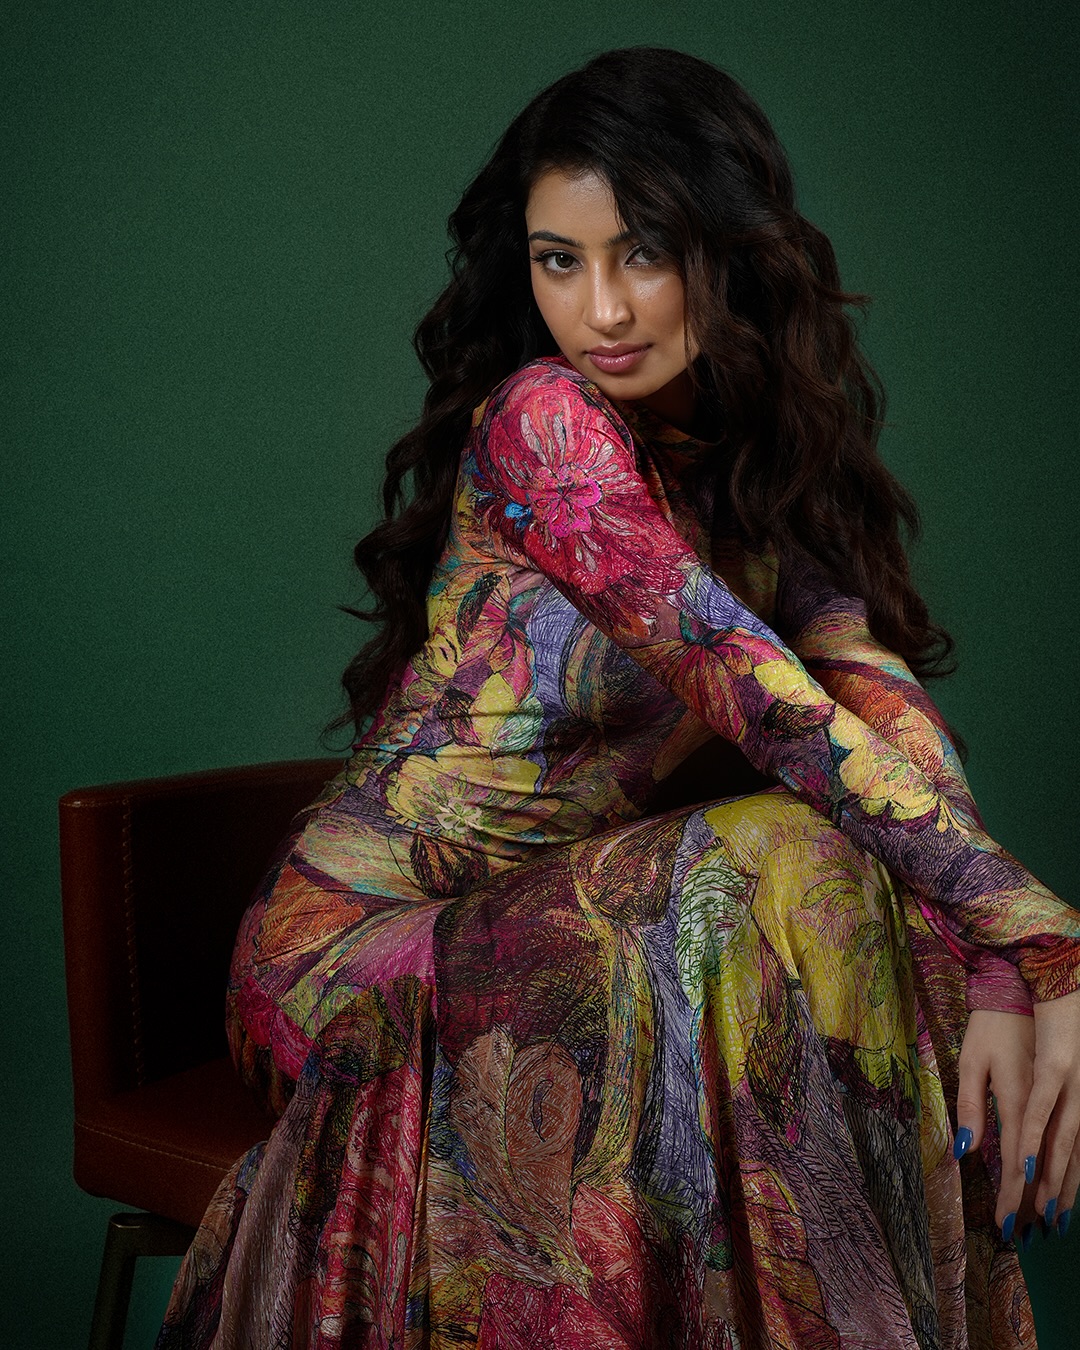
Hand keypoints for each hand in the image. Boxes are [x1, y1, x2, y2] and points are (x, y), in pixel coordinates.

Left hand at [956, 993, 1079, 1243]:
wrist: (1023, 993)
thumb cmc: (990, 1028)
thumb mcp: (970, 1062)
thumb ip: (969, 1106)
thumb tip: (964, 1150)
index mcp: (1018, 1098)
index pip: (1014, 1159)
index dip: (1010, 1195)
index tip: (1003, 1224)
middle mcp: (1046, 1105)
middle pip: (1043, 1166)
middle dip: (1033, 1203)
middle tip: (1023, 1236)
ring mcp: (1065, 1099)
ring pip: (1069, 1156)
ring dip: (1060, 1191)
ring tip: (1052, 1224)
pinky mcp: (1071, 1094)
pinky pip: (1077, 1139)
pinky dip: (1073, 1166)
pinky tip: (1068, 1185)